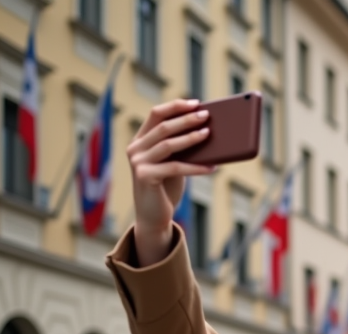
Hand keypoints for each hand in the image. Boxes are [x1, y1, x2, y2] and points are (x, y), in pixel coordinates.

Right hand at [126, 99, 215, 265]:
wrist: (153, 216)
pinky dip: (196, 167)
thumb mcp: (173, 163)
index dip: (175, 106)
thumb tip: (208, 131)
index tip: (196, 103)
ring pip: (168, 144)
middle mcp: (135, 148)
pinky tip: (213, 167)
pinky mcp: (145, 177)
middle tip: (206, 116)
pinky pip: (176, 167)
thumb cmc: (166, 187)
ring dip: (191, 138)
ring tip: (209, 134)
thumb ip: (181, 148)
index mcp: (140, 140)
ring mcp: (138, 162)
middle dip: (186, 120)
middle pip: (163, 127)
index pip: (156, 114)